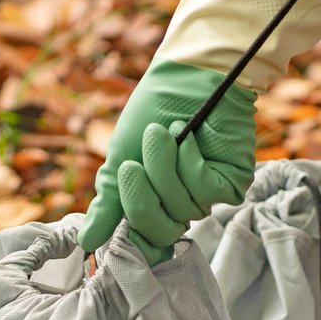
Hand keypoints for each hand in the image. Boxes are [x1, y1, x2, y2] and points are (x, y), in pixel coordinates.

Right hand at [77, 60, 254, 263]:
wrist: (183, 76)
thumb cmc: (151, 112)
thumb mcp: (120, 158)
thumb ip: (108, 202)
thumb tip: (88, 242)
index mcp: (155, 205)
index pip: (146, 241)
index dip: (131, 231)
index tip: (114, 201)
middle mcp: (182, 207)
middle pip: (160, 230)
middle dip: (142, 194)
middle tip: (133, 163)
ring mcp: (209, 197)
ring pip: (182, 206)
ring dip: (166, 166)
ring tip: (166, 132)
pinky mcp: (232, 183)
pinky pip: (204, 190)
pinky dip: (191, 161)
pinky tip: (191, 136)